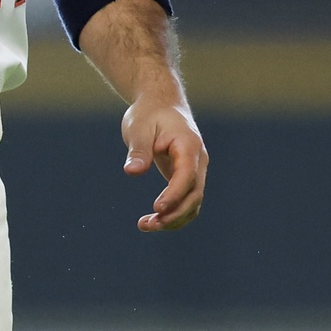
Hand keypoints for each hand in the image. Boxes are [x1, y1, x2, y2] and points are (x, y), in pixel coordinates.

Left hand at [121, 97, 207, 231]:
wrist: (161, 104)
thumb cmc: (149, 114)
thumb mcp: (138, 127)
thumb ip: (138, 150)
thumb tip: (132, 171)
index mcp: (188, 146)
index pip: (187, 176)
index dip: (174, 194)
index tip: (157, 208)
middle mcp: (198, 161)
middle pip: (194, 195)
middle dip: (174, 214)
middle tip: (147, 224)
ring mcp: (195, 171)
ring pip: (193, 203)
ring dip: (174, 219)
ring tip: (145, 225)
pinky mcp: (187, 178)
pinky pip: (186, 201)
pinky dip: (173, 214)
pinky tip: (153, 220)